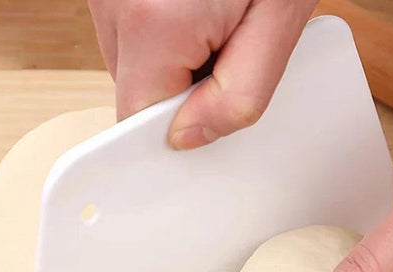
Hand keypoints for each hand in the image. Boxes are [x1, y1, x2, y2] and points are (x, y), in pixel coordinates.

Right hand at [88, 0, 316, 148]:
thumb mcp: (279, 22)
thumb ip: (239, 94)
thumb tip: (190, 137)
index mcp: (152, 21)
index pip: (137, 118)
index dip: (175, 126)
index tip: (207, 108)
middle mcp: (114, 0)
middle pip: (136, 88)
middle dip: (180, 87)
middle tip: (223, 46)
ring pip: (133, 60)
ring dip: (172, 58)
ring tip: (211, 15)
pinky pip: (131, 31)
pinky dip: (162, 32)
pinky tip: (191, 4)